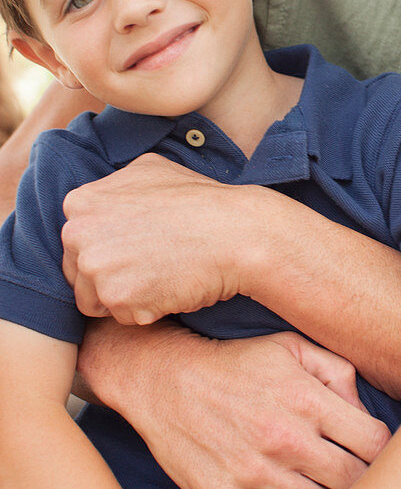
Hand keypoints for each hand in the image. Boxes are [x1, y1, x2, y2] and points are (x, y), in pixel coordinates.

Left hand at [62, 153, 250, 323]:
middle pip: (80, 274)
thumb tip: (105, 197)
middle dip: (112, 276)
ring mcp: (96, 267)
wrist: (235, 232)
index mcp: (81, 203)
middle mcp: (78, 233)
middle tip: (152, 265)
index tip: (137, 248)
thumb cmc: (201, 201)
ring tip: (161, 277)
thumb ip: (115, 186)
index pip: (76, 243)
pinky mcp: (117, 298)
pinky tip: (170, 290)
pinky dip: (147, 312)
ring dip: (127, 297)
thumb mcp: (150, 169)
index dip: (108, 249)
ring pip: (97, 300)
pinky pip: (124, 318)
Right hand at [78, 323, 389, 488]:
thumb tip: (365, 411)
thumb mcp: (291, 348)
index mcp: (307, 399)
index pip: (376, 443)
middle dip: (361, 481)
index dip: (383, 450)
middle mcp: (285, 438)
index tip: (372, 451)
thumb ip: (338, 372)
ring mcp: (255, 474)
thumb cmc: (235, 364)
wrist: (163, 381)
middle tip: (351, 475)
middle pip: (354, 483)